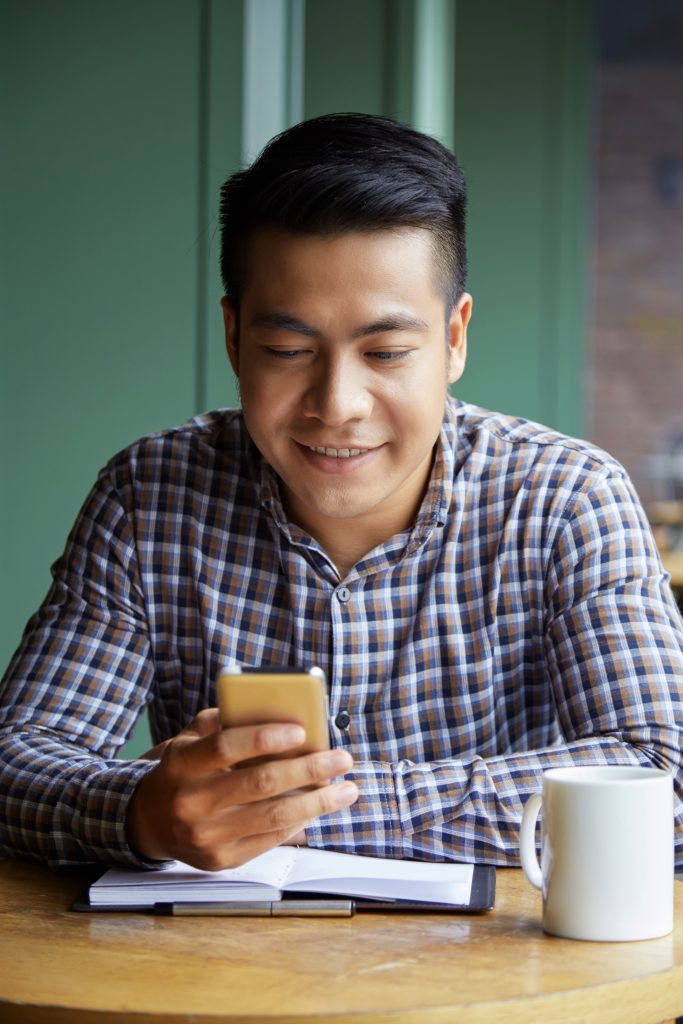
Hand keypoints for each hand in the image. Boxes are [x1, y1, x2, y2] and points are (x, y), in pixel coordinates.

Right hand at [126, 708, 357, 869]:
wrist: (151, 821)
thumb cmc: (185, 770)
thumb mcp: (191, 739)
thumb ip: (225, 722)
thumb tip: (280, 715)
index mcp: (181, 764)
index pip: (226, 746)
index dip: (266, 738)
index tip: (302, 731)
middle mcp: (190, 802)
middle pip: (260, 783)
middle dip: (309, 769)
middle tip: (342, 759)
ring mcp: (206, 836)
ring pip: (274, 816)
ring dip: (318, 802)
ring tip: (347, 789)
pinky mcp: (222, 860)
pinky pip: (272, 838)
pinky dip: (301, 821)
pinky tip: (319, 807)